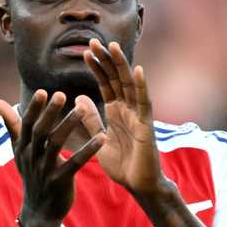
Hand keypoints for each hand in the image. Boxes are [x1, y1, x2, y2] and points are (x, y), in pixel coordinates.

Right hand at [0, 90, 106, 226]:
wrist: (39, 211)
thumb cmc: (32, 175)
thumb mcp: (19, 151)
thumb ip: (12, 126)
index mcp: (23, 148)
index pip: (26, 124)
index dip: (34, 109)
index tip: (43, 92)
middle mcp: (32, 157)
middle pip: (40, 131)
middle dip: (50, 113)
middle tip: (61, 94)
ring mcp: (45, 170)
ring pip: (56, 144)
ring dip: (69, 125)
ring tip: (83, 109)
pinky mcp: (60, 181)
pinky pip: (75, 163)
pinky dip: (88, 150)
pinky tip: (101, 138)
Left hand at [83, 39, 168, 196]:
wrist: (138, 185)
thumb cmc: (121, 165)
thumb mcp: (99, 139)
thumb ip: (91, 119)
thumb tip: (79, 97)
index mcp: (116, 111)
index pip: (105, 84)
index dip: (97, 68)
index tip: (85, 52)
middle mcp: (128, 109)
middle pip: (117, 79)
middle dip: (106, 60)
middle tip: (93, 41)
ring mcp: (138, 115)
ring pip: (130, 85)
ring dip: (121, 66)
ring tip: (112, 47)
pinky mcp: (147, 125)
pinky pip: (144, 102)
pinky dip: (142, 86)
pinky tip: (137, 70)